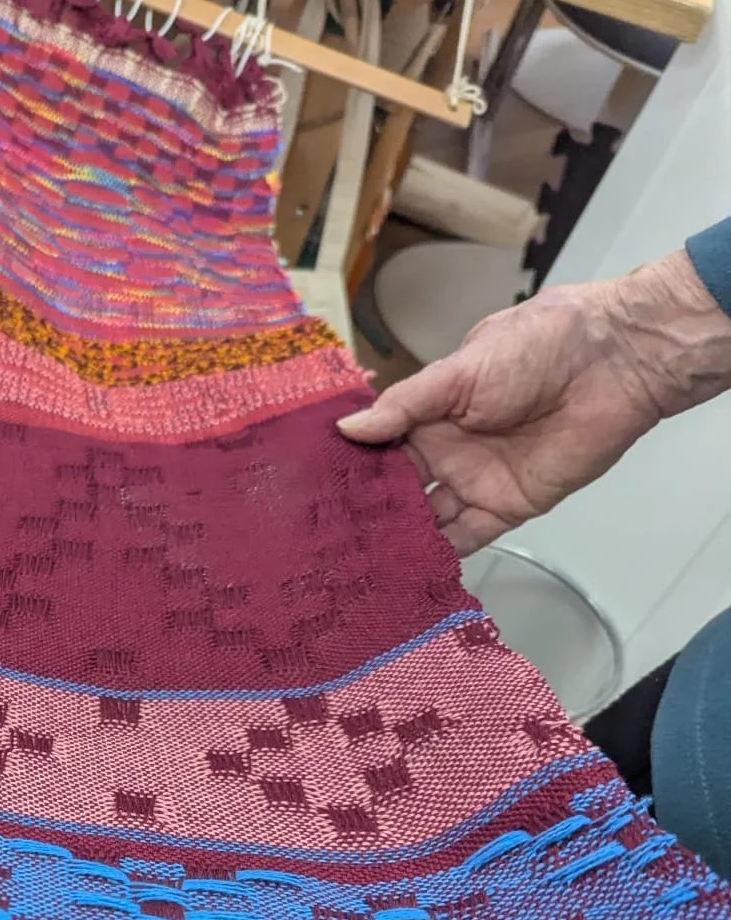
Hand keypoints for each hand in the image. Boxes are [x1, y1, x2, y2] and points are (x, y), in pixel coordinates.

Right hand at [336, 249, 730, 554]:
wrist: (613, 362)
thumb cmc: (537, 347)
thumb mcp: (461, 369)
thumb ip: (406, 405)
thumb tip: (346, 430)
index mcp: (429, 413)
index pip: (378, 447)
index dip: (348, 468)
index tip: (307, 493)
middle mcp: (445, 452)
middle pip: (395, 491)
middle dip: (364, 513)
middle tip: (319, 542)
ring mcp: (473, 483)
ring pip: (424, 520)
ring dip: (395, 540)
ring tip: (351, 567)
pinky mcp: (506, 509)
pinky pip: (465, 540)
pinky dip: (437, 557)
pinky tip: (404, 573)